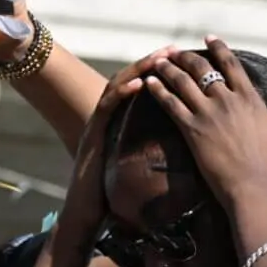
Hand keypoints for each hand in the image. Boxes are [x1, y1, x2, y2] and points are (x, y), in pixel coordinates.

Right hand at [60, 46, 180, 232]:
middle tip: (173, 49)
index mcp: (119, 125)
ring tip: (158, 58)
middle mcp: (107, 120)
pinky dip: (121, 93)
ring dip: (138, 70)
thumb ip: (152, 154)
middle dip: (152, 63)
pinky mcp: (91, 137)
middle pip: (130, 80)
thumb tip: (181, 150)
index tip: (181, 59)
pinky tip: (138, 84)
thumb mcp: (137, 170)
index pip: (140, 89)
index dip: (159, 72)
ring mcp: (97, 126)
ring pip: (117, 88)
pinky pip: (106, 108)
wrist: (85, 217)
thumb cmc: (113, 200)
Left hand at [144, 37, 266, 206]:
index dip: (219, 48)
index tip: (209, 38)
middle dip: (186, 57)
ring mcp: (208, 114)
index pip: (232, 65)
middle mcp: (228, 100)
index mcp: (250, 98)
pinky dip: (159, 92)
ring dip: (168, 69)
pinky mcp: (192, 130)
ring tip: (157, 61)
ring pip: (183, 83)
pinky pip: (171, 105)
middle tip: (174, 51)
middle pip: (203, 69)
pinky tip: (148, 84)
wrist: (254, 190)